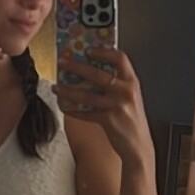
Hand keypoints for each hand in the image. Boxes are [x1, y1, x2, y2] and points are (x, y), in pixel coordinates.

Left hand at [54, 48, 152, 165]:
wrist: (138, 145)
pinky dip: (73, 110)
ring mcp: (116, 106)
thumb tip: (90, 72)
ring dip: (68, 90)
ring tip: (55, 87)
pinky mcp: (108, 120)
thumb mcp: (130, 97)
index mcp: (132, 82)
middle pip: (97, 73)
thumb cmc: (132, 119)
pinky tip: (64, 107)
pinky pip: (85, 113)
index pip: (120, 58)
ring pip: (86, 94)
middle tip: (62, 63)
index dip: (103, 51)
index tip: (88, 49)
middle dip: (76, 66)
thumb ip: (117, 84)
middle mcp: (125, 91)